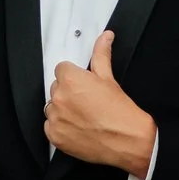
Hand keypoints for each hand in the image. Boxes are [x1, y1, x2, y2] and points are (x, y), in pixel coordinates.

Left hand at [44, 29, 156, 177]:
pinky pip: (50, 126)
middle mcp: (59, 97)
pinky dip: (61, 127)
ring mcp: (55, 118)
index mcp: (70, 79)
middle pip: (56, 87)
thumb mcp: (109, 78)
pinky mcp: (54, 136)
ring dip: (63, 109)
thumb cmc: (120, 112)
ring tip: (84, 116)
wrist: (128, 141)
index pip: (62, 69)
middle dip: (69, 92)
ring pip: (53, 107)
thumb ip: (101, 54)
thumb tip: (105, 37)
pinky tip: (78, 128)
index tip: (84, 85)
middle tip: (87, 102)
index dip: (75, 76)